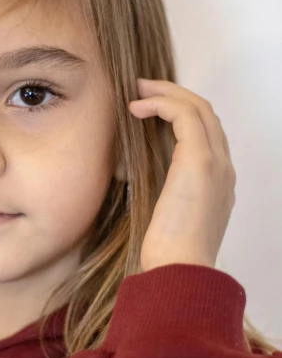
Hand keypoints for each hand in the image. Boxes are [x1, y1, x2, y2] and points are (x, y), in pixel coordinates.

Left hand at [128, 78, 236, 272]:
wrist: (180, 269)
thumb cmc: (167, 251)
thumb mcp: (166, 212)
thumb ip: (162, 189)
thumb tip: (133, 170)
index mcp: (218, 181)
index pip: (205, 132)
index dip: (179, 112)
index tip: (149, 107)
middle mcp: (224, 167)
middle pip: (205, 113)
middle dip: (173, 94)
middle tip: (142, 88)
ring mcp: (216, 163)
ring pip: (198, 107)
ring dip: (166, 93)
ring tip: (138, 90)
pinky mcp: (200, 161)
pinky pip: (184, 115)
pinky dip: (161, 104)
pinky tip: (137, 109)